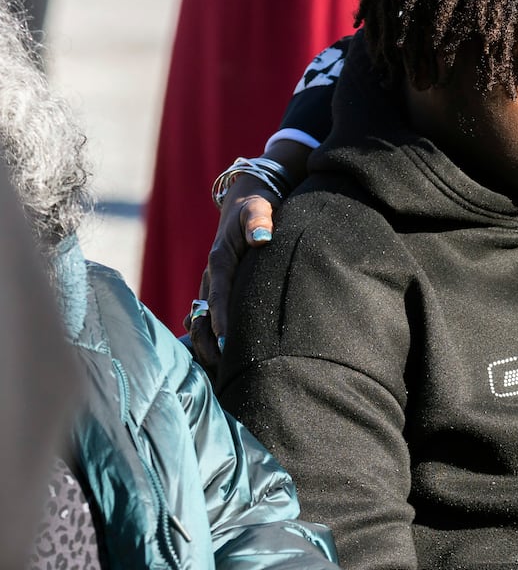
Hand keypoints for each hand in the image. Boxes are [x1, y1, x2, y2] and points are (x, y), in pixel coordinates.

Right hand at [188, 141, 308, 368]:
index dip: (221, 315)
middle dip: (209, 336)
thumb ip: (260, 220)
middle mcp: (213, 273)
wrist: (248, 202)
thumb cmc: (258, 206)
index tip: (224, 338)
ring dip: (206, 339)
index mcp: (221, 258)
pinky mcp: (219, 287)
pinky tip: (215, 358)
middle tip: (219, 362)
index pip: (219, 291)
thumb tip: (262, 237)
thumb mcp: (260, 207)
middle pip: (205, 310)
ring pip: (204, 314)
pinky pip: (210, 313)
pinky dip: (208, 333)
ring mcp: (214, 282)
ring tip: (216, 367)